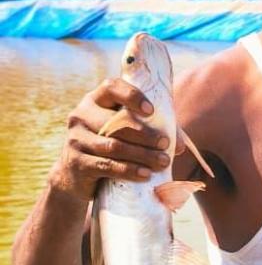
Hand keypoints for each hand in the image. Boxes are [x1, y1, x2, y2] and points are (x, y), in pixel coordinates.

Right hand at [48, 79, 170, 202]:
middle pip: (115, 121)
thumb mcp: (127, 133)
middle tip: (165, 144)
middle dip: (145, 134)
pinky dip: (129, 170)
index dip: (132, 96)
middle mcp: (81, 115)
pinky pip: (107, 166)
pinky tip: (145, 174)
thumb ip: (153, 131)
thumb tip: (181, 146)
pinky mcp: (76, 162)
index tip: (151, 110)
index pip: (111, 87)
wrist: (76, 177)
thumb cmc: (110, 147)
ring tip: (163, 162)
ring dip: (142, 155)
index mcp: (95, 100)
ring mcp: (75, 139)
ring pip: (114, 146)